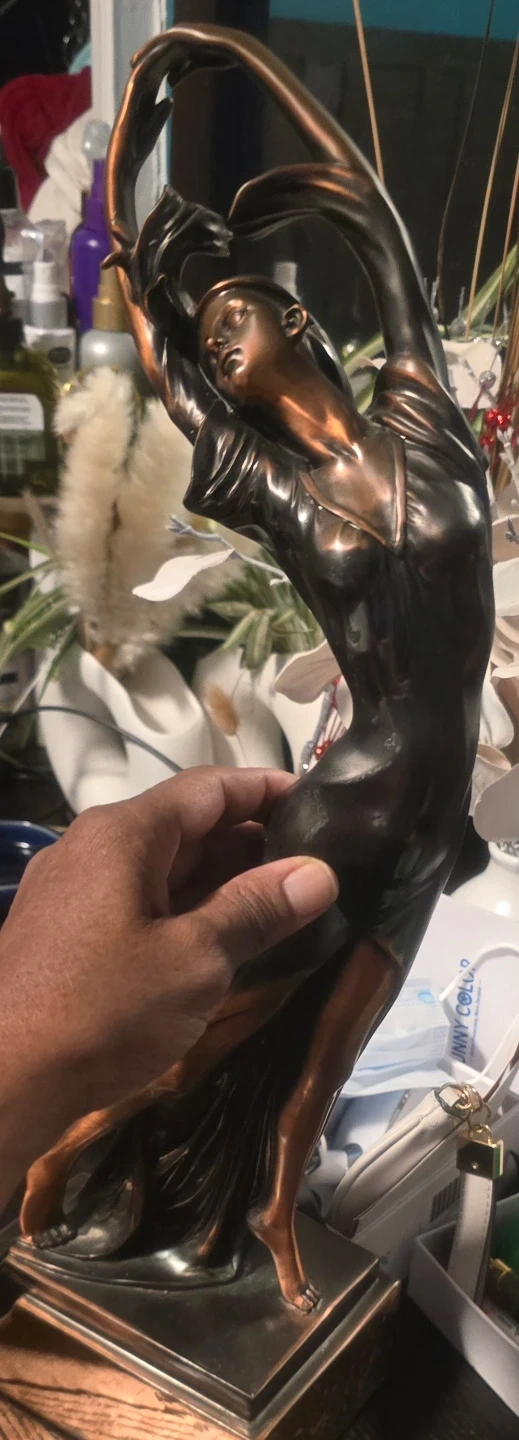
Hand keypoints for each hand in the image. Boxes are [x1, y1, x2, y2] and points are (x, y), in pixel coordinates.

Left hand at [0, 768, 337, 1213]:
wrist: (2, 1081)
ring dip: (219, 878)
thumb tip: (319, 872)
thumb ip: (256, 909)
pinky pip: (137, 900)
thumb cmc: (102, 1011)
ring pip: (160, 866)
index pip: (209, 787)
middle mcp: (92, 847)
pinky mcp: (64, 933)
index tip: (320, 801)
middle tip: (315, 860)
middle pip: (184, 824)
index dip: (267, 789)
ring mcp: (72, 890)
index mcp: (123, 834)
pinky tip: (219, 939)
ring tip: (282, 900)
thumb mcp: (195, 960)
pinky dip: (184, 908)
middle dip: (250, 838)